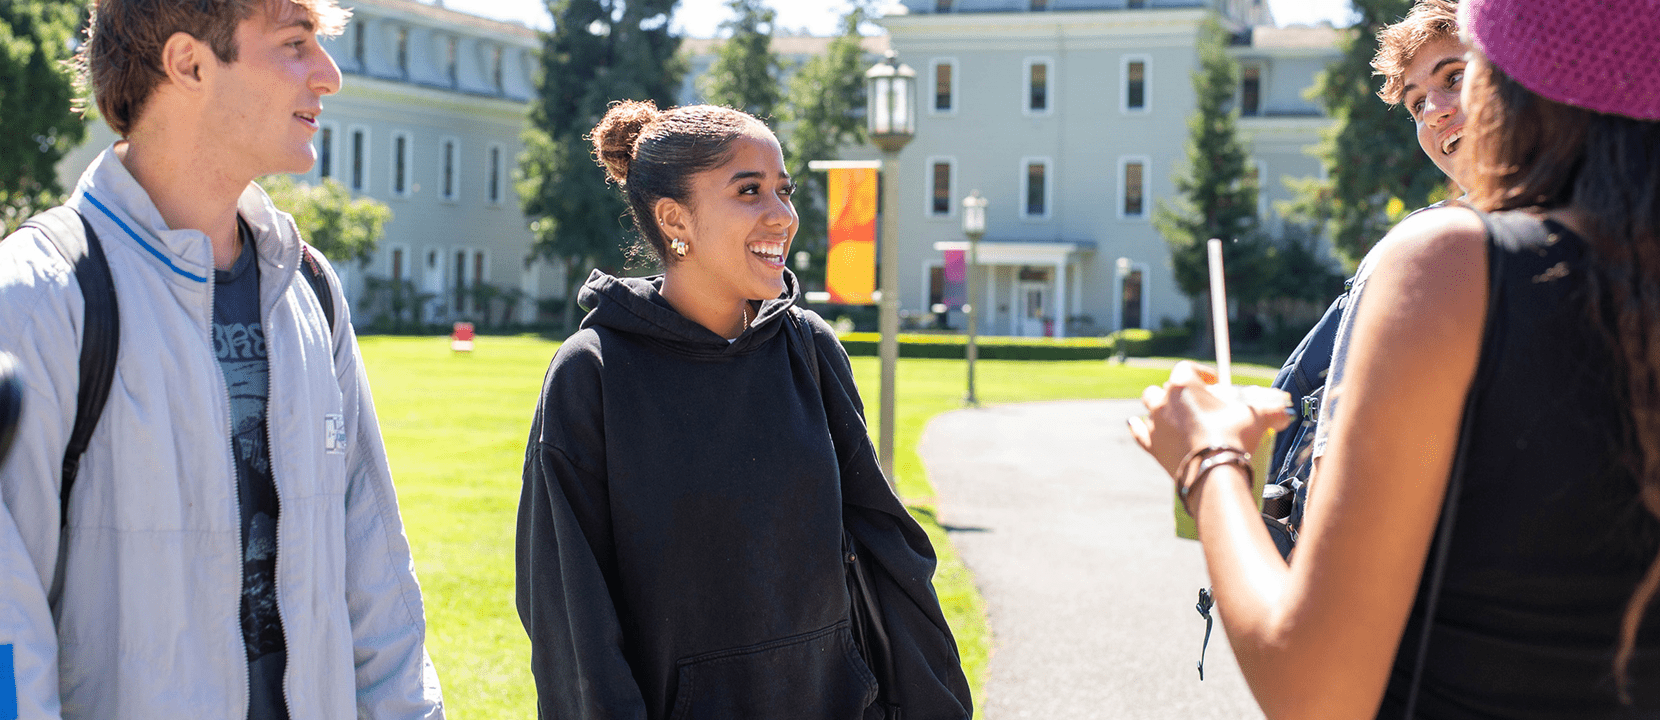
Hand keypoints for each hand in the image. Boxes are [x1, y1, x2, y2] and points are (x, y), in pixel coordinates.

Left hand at [1126, 361, 1293, 479]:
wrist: (1212, 472)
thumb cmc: (1233, 438)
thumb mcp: (1256, 418)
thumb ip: (1271, 409)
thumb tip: (1285, 410)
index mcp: (1184, 384)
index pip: (1188, 368)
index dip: (1200, 373)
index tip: (1213, 382)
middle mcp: (1164, 400)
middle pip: (1166, 387)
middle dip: (1180, 392)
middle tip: (1197, 403)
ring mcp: (1154, 423)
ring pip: (1150, 407)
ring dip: (1161, 408)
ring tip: (1175, 415)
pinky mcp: (1151, 445)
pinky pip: (1138, 432)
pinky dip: (1139, 428)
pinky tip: (1136, 424)